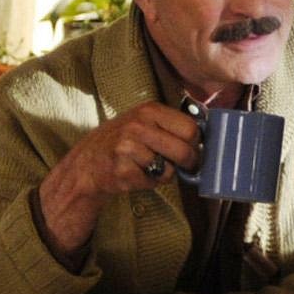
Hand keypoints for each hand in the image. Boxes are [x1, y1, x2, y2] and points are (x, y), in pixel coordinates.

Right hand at [37, 103, 204, 253]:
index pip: (191, 128)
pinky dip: (149, 183)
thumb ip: (170, 125)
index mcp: (149, 110)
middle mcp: (138, 125)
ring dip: (165, 174)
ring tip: (148, 167)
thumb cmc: (123, 142)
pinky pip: (153, 182)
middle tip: (183, 166)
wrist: (87, 162)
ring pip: (170, 170)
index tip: (193, 149)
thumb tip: (206, 138)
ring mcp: (129, 147)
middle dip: (188, 163)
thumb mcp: (144, 122)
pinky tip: (136, 174)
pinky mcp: (123, 170)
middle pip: (185, 150)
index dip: (197, 143)